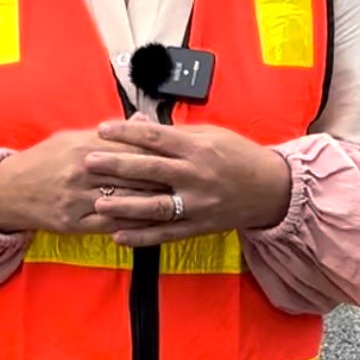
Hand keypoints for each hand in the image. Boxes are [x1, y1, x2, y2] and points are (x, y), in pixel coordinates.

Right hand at [0, 128, 169, 234]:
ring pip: (124, 201)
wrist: (9, 189)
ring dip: (152, 204)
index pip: (131, 148)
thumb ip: (111, 133)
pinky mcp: (73, 222)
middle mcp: (82, 171)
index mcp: (85, 145)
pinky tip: (150, 224)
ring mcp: (77, 198)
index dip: (159, 153)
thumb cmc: (45, 160)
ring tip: (177, 203)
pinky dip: (131, 224)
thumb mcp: (73, 137)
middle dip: (163, 180)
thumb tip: (142, 120)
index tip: (182, 156)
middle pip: (132, 175)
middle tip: (189, 182)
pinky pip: (109, 224)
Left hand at [84, 121, 291, 246]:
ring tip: (97, 202)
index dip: (126, 133)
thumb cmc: (238, 155)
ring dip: (124, 206)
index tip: (102, 129)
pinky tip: (117, 236)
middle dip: (116, 166)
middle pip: (149, 170)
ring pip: (155, 207)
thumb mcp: (209, 135)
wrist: (271, 188)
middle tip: (87, 161)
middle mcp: (196, 176)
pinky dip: (141, 236)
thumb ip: (173, 133)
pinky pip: (166, 234)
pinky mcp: (199, 227)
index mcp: (197, 148)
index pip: (155, 138)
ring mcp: (197, 205)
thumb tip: (138, 123)